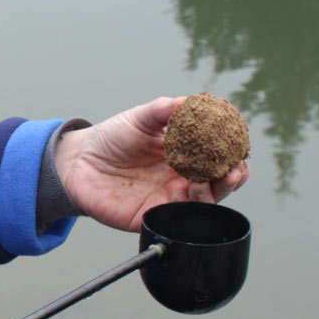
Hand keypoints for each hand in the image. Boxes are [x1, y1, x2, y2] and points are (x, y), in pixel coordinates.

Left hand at [55, 96, 249, 231]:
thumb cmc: (111, 137)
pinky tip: (191, 191)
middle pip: (221, 181)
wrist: (78, 162)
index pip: (221, 155)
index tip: (240, 146)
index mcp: (186, 152)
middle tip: (234, 169)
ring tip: (212, 179)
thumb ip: (165, 109)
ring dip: (217, 191)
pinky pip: (181, 217)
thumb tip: (194, 100)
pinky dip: (193, 206)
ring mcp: (171, 197)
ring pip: (207, 201)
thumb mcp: (140, 117)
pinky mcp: (155, 215)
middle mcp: (183, 176)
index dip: (235, 152)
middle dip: (233, 175)